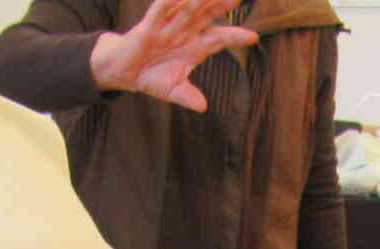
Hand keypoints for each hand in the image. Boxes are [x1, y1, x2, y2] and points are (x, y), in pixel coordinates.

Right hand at [89, 0, 256, 107]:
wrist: (125, 72)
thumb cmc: (152, 77)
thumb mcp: (172, 90)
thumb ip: (187, 96)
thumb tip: (202, 107)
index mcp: (195, 47)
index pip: (219, 38)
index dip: (235, 36)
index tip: (253, 36)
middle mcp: (184, 32)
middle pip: (207, 15)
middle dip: (222, 5)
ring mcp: (168, 26)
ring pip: (187, 8)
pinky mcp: (149, 25)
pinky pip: (160, 10)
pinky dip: (168, 2)